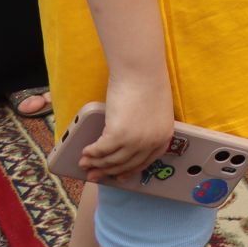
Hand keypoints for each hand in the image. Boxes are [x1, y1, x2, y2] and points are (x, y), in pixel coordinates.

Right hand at [79, 69, 173, 184]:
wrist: (142, 70)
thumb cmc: (148, 84)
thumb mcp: (155, 112)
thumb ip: (147, 128)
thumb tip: (128, 141)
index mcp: (164, 137)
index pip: (145, 162)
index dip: (129, 170)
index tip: (119, 176)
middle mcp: (151, 143)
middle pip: (126, 164)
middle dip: (108, 171)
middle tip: (94, 175)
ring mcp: (135, 141)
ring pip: (111, 160)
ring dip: (95, 163)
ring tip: (84, 163)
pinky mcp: (118, 135)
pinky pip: (101, 150)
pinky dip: (91, 152)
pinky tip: (84, 152)